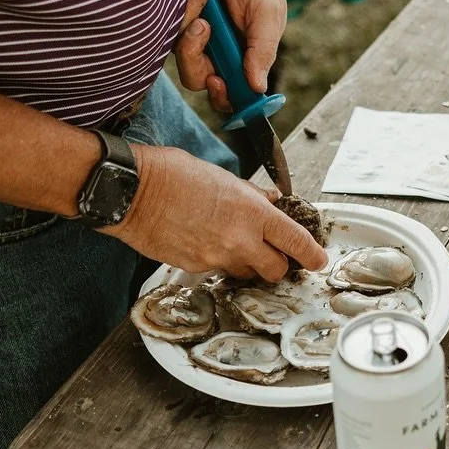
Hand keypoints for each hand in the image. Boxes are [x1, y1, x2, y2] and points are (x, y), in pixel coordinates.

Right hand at [101, 145, 326, 280]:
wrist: (131, 191)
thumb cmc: (172, 174)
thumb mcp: (223, 176)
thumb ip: (251, 195)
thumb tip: (270, 201)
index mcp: (252, 212)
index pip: (295, 241)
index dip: (312, 254)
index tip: (318, 260)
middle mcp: (239, 240)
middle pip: (276, 270)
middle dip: (278, 264)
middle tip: (271, 253)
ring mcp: (216, 258)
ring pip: (246, 273)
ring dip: (247, 264)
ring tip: (231, 243)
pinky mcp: (194, 268)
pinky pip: (216, 271)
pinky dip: (217, 261)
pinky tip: (204, 241)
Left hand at [175, 0, 284, 114]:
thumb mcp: (268, 12)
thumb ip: (263, 50)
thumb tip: (259, 88)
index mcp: (247, 55)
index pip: (235, 94)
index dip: (225, 98)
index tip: (219, 83)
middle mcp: (219, 51)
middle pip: (201, 81)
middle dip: (199, 61)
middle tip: (205, 30)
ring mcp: (195, 36)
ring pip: (182, 58)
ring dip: (191, 29)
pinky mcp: (174, 20)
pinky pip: (167, 31)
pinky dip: (182, 9)